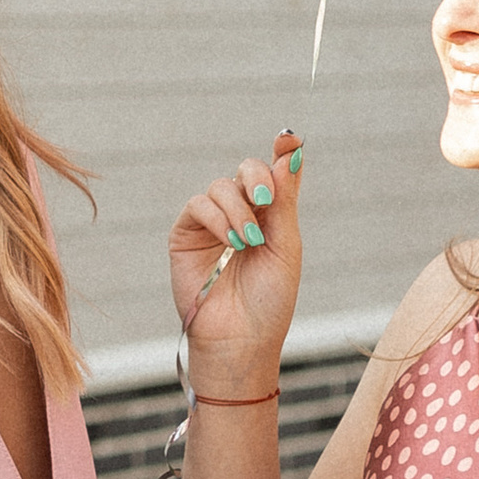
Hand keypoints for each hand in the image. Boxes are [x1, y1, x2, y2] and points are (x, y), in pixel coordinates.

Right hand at [170, 130, 303, 388]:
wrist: (240, 340)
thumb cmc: (270, 302)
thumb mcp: (286, 247)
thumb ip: (285, 200)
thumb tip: (293, 151)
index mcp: (270, 218)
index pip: (275, 174)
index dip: (281, 152)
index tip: (289, 138)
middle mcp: (241, 215)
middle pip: (246, 171)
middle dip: (257, 179)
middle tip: (266, 202)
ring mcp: (212, 224)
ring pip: (221, 187)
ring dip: (237, 209)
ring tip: (247, 243)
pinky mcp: (185, 235)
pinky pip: (197, 205)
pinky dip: (216, 217)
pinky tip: (229, 242)